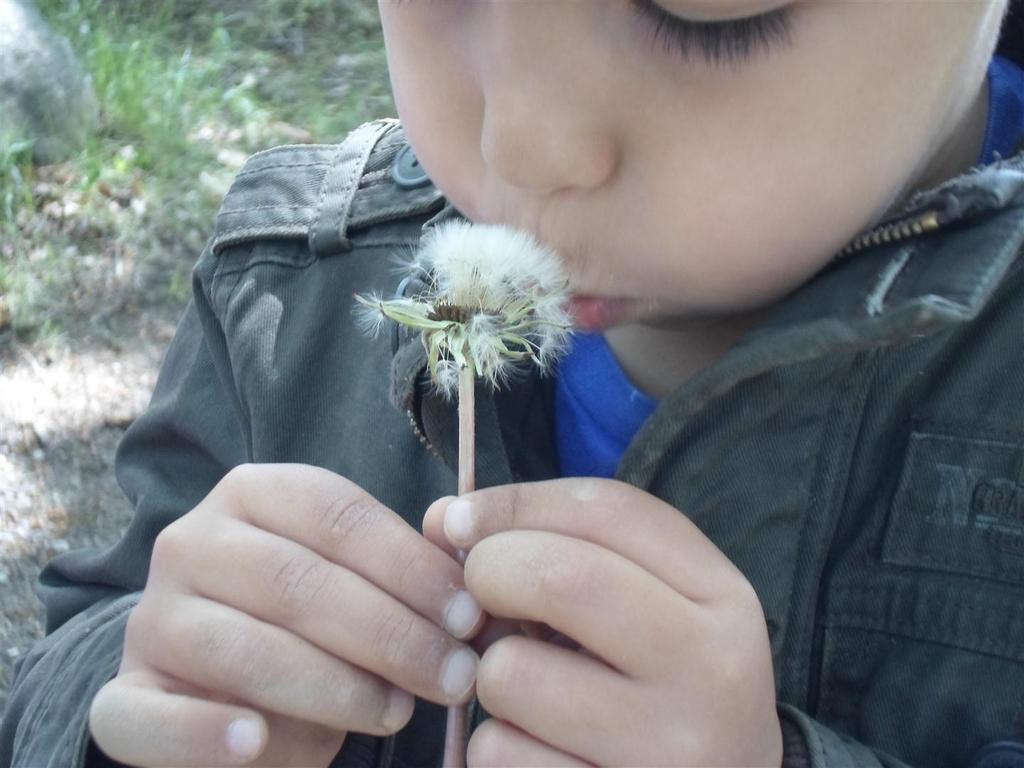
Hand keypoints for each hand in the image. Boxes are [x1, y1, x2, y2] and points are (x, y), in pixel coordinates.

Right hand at [90, 463, 483, 766]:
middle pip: (296, 581)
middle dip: (388, 633)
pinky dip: (205, 735)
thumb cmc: (307, 618)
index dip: (409, 566)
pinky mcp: (122, 697)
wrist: (212, 671)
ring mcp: (150, 619)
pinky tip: (256, 743)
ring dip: (331, 688)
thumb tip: (468, 582)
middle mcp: (191, 542)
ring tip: (396, 714)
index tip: (469, 615)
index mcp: (252, 494)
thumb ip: (399, 572)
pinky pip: (152, 718)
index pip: (336, 515)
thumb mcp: (351, 579)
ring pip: (242, 649)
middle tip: (453, 678)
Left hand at [422, 478, 782, 767]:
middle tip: (482, 598)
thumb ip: (564, 547)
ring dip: (493, 674)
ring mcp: (668, 752)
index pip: (609, 512)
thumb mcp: (650, 604)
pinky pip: (499, 754)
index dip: (515, 503)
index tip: (458, 519)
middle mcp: (711, 672)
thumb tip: (442, 518)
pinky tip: (540, 749)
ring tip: (532, 690)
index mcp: (723, 598)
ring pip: (511, 675)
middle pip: (561, 578)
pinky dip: (496, 745)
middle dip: (489, 573)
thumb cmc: (665, 684)